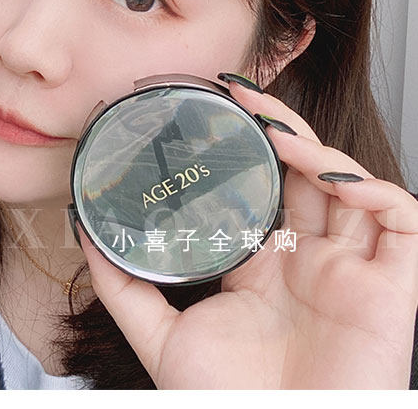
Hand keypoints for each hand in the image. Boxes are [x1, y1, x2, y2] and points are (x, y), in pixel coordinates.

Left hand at [79, 81, 417, 388]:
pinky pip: (403, 222)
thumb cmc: (230, 403)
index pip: (262, 185)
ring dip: (317, 150)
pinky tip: (338, 179)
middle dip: (277, 127)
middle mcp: (309, 257)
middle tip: (239, 92)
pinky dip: (378, 191)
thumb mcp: (161, 335)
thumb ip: (122, 286)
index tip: (211, 107)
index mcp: (264, 262)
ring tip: (275, 130)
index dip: (245, 145)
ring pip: (350, 185)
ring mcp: (351, 269)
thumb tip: (84, 230)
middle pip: (303, 172)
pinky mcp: (393, 289)